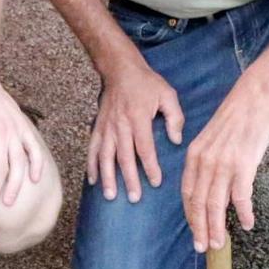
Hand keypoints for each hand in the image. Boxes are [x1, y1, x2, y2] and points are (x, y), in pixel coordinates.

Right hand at [89, 58, 184, 202]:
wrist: (120, 69)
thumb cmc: (147, 83)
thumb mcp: (168, 94)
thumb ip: (175, 117)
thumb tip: (176, 140)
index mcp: (138, 118)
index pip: (145, 148)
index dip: (150, 166)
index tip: (156, 182)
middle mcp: (120, 125)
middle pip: (124, 156)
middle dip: (129, 179)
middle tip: (134, 198)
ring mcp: (106, 127)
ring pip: (105, 156)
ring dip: (107, 177)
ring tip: (110, 195)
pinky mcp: (98, 127)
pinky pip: (92, 148)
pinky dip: (91, 165)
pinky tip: (93, 180)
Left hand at [181, 78, 268, 250]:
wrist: (255, 96)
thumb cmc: (237, 116)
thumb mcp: (212, 138)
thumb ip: (207, 161)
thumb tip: (211, 185)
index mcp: (194, 155)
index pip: (187, 193)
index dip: (190, 216)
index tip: (194, 231)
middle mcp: (205, 162)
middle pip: (199, 203)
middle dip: (200, 228)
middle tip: (203, 247)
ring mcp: (223, 164)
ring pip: (216, 204)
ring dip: (217, 227)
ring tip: (219, 242)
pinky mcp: (244, 164)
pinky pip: (241, 196)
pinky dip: (243, 213)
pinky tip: (246, 223)